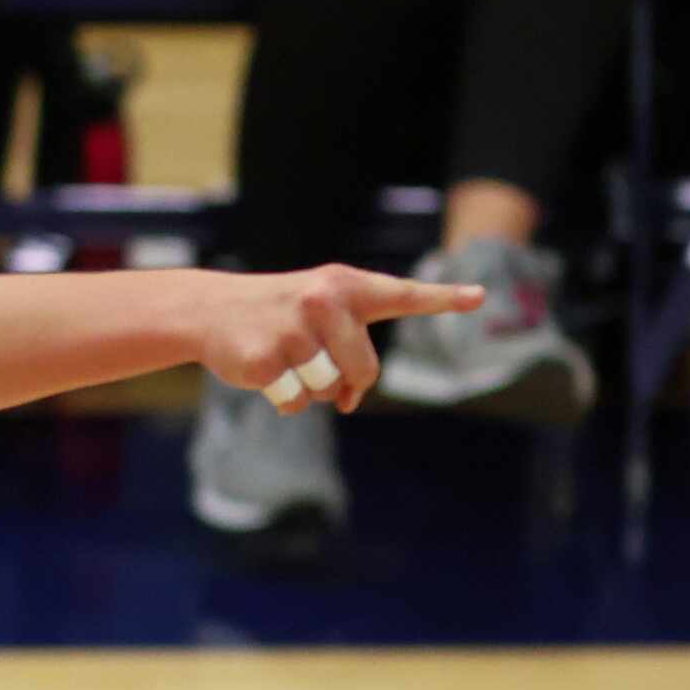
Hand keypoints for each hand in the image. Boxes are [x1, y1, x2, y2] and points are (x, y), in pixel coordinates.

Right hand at [198, 264, 478, 414]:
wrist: (210, 309)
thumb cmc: (277, 312)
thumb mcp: (318, 307)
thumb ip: (348, 345)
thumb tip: (349, 399)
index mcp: (344, 286)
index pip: (402, 294)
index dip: (443, 298)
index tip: (479, 297)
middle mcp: (323, 301)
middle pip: (363, 370)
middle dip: (345, 382)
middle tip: (318, 367)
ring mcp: (293, 331)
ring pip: (327, 389)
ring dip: (311, 389)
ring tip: (286, 361)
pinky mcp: (266, 360)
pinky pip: (296, 403)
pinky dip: (283, 399)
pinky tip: (265, 373)